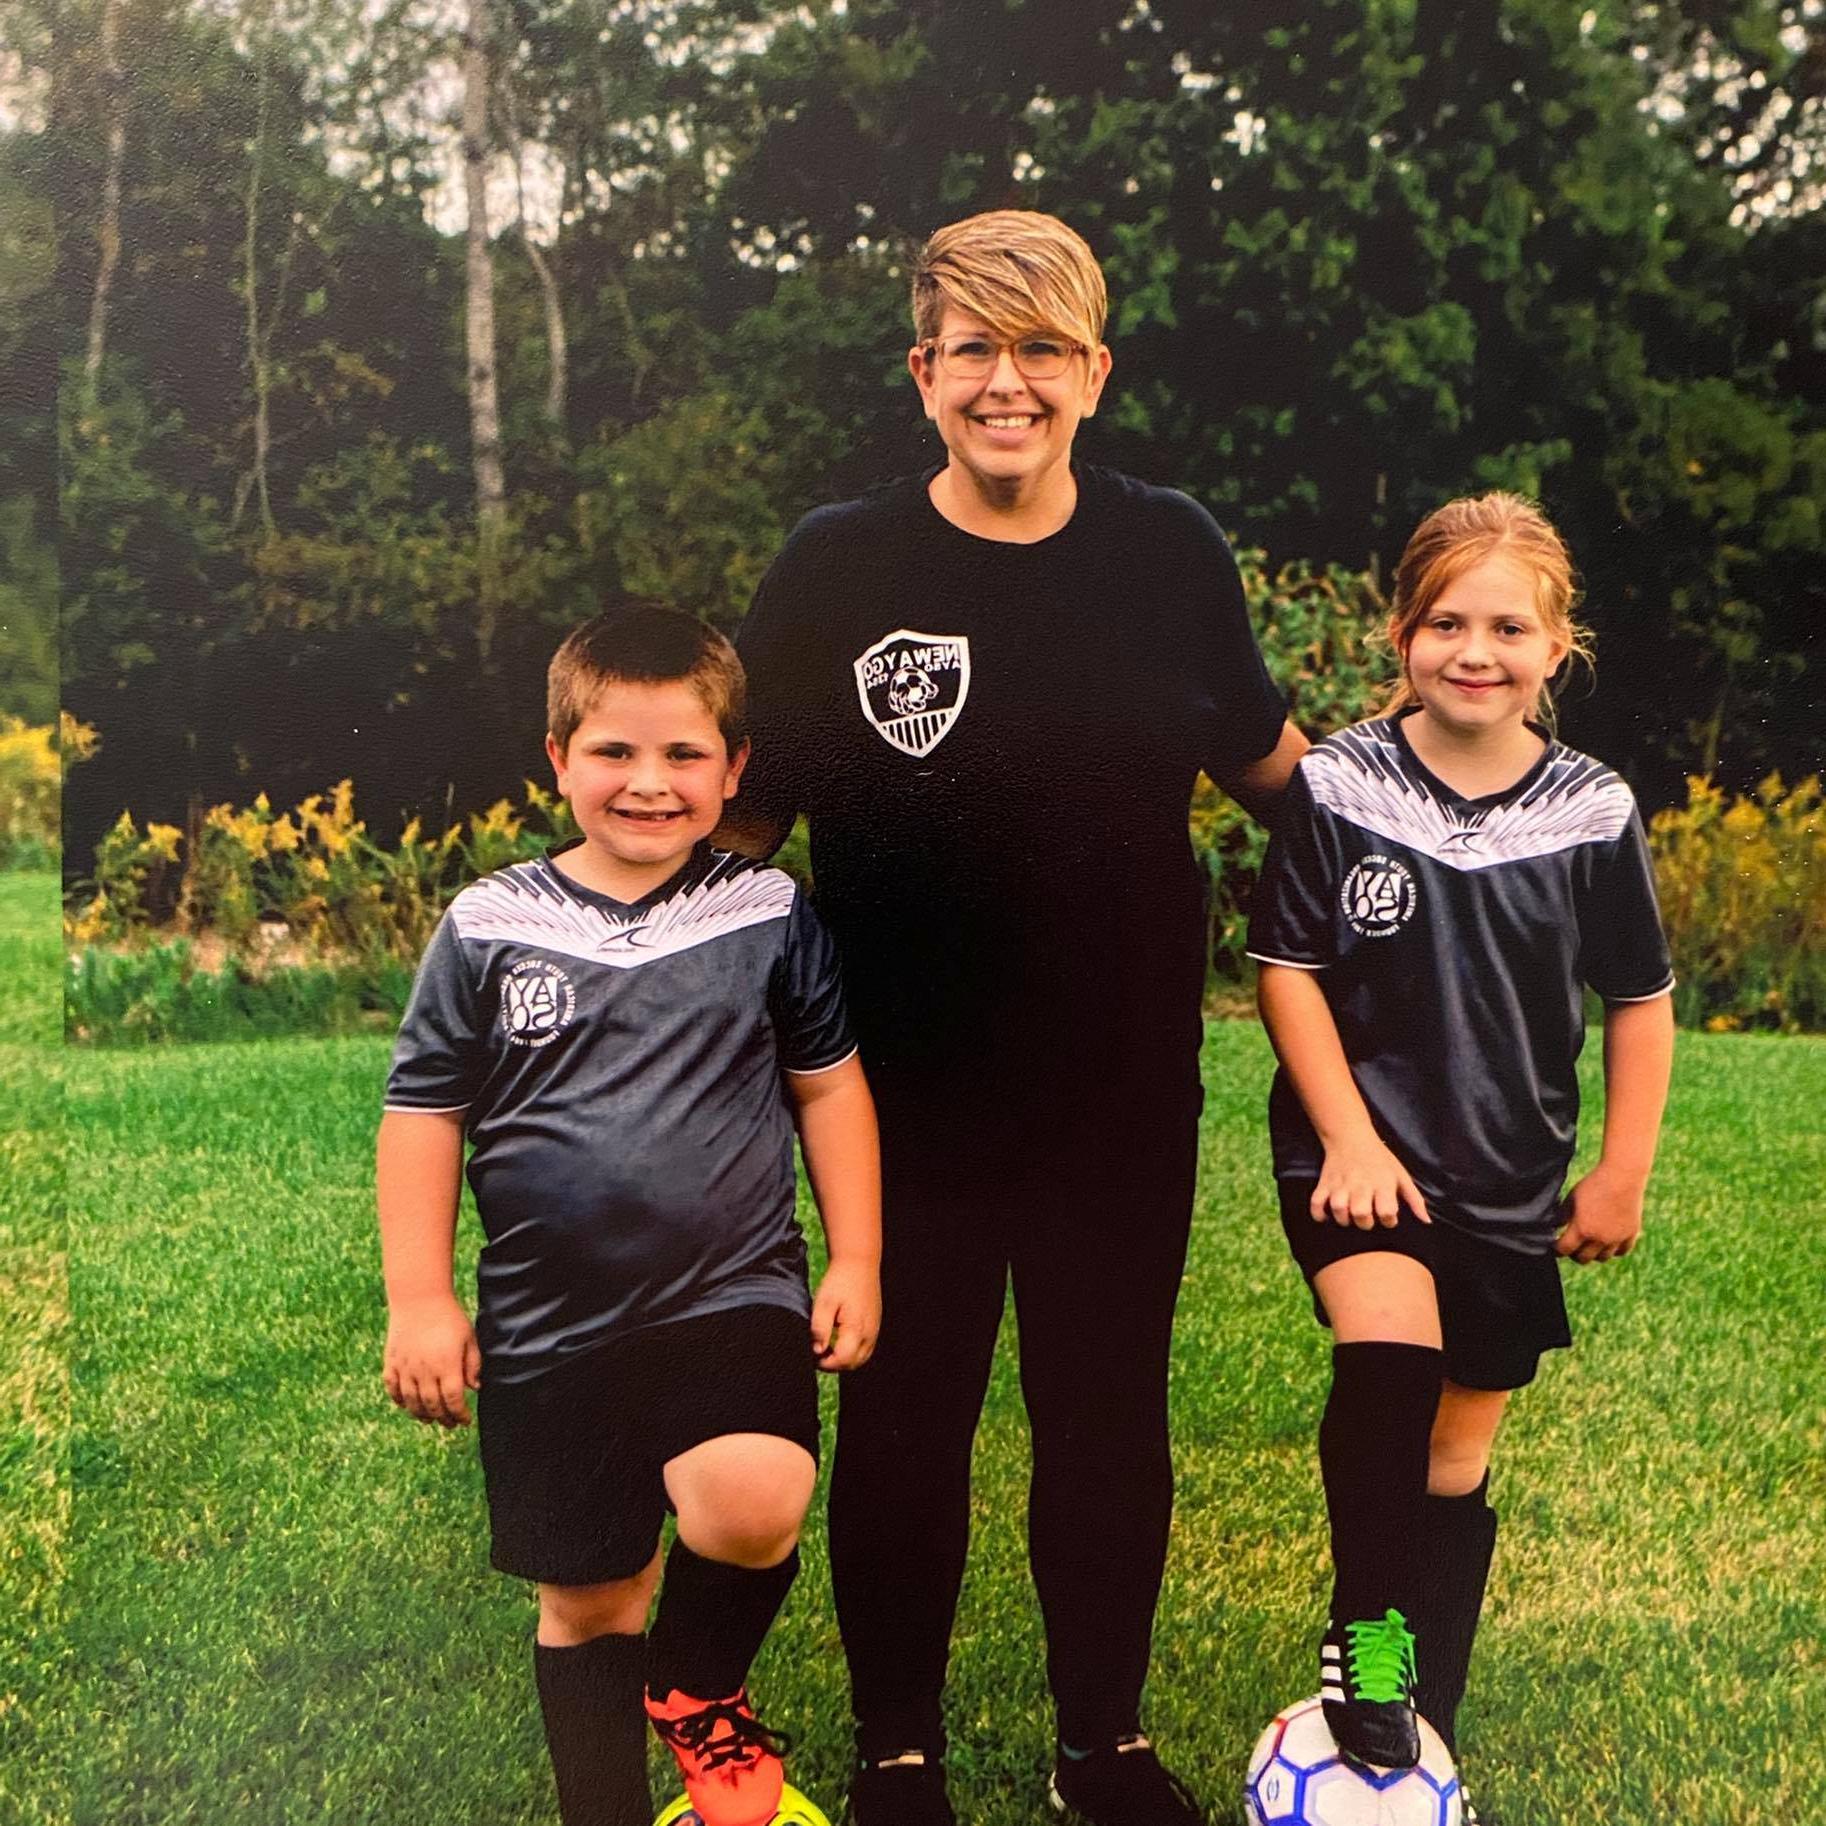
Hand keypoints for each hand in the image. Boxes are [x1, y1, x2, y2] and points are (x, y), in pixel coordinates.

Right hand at [384, 1294, 481, 1425]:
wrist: (419, 1298)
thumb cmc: (449, 1317)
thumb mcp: (469, 1338)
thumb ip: (473, 1365)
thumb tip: (474, 1388)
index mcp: (447, 1366)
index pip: (453, 1400)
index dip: (460, 1415)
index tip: (466, 1420)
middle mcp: (424, 1371)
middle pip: (432, 1406)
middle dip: (443, 1419)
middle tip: (451, 1423)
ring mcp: (405, 1368)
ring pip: (412, 1402)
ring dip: (422, 1414)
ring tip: (431, 1419)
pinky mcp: (391, 1362)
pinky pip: (393, 1389)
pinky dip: (400, 1401)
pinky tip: (408, 1405)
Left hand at [810, 1257, 879, 1372]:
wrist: (859, 1262)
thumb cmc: (840, 1281)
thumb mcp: (824, 1302)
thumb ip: (820, 1328)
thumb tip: (817, 1350)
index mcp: (856, 1329)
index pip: (843, 1361)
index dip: (825, 1364)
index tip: (813, 1356)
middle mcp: (869, 1333)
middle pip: (853, 1364)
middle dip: (834, 1365)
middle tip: (818, 1354)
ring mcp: (874, 1330)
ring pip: (861, 1358)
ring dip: (844, 1359)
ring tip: (827, 1348)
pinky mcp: (875, 1325)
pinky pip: (865, 1348)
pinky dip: (852, 1351)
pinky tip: (839, 1339)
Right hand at [1312, 1135, 1430, 1228]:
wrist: (1350, 1135)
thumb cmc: (1380, 1159)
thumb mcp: (1401, 1175)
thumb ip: (1414, 1199)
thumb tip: (1426, 1222)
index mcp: (1383, 1183)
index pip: (1387, 1212)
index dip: (1390, 1220)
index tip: (1388, 1217)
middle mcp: (1361, 1184)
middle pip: (1361, 1214)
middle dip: (1365, 1223)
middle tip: (1367, 1218)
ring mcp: (1340, 1183)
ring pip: (1338, 1209)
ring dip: (1343, 1219)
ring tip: (1349, 1217)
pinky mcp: (1324, 1183)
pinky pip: (1316, 1203)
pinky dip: (1319, 1214)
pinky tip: (1327, 1216)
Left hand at [1555, 1164, 1645, 1263]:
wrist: (1622, 1177)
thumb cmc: (1593, 1185)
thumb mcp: (1571, 1198)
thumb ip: (1562, 1215)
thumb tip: (1555, 1227)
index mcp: (1581, 1229)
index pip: (1564, 1250)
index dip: (1557, 1249)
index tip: (1555, 1247)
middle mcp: (1599, 1239)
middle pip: (1583, 1259)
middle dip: (1574, 1254)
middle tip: (1572, 1247)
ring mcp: (1616, 1238)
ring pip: (1602, 1258)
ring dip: (1594, 1254)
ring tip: (1589, 1244)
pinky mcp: (1631, 1234)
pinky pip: (1621, 1252)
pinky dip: (1614, 1250)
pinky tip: (1608, 1242)